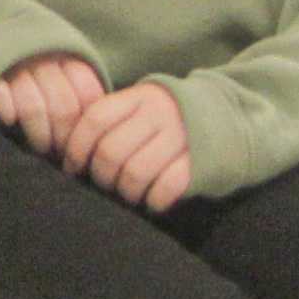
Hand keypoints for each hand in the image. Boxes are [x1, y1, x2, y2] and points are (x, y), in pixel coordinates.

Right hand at [0, 50, 105, 156]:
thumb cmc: (39, 79)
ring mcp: (15, 64)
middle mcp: (44, 58)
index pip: (87, 96)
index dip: (84, 127)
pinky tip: (11, 122)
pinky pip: (0, 96)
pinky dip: (7, 111)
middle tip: (59, 154)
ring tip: (39, 148)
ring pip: (34, 108)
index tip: (80, 145)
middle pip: (63, 107)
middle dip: (63, 138)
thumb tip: (96, 139)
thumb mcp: (66, 80)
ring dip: (38, 134)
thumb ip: (80, 102)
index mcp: (70, 58)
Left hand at [61, 77, 195, 212]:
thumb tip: (68, 151)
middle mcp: (159, 113)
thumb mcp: (141, 105)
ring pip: (135, 172)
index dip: (76, 147)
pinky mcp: (202, 161)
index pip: (94, 120)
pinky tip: (152, 201)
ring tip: (128, 195)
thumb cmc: (169, 118)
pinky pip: (167, 186)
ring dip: (126, 192)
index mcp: (138, 96)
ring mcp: (181, 137)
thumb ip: (112, 120)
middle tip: (104, 185)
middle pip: (111, 151)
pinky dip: (153, 199)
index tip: (72, 167)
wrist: (230, 116)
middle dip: (101, 176)